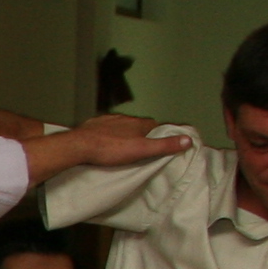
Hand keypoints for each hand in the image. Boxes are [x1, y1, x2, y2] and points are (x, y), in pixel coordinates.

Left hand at [43, 115, 193, 175]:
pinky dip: (108, 133)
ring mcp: (107, 120)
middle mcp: (124, 118)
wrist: (79, 146)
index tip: (159, 143)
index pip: (155, 125)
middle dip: (141, 134)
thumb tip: (188, 139)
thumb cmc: (112, 149)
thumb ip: (164, 145)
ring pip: (121, 125)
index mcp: (138, 123)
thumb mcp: (142, 150)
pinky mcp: (93, 125)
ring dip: (124, 133)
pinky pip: (104, 128)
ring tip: (123, 146)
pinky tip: (105, 142)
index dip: (158, 134)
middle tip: (141, 147)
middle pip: (138, 125)